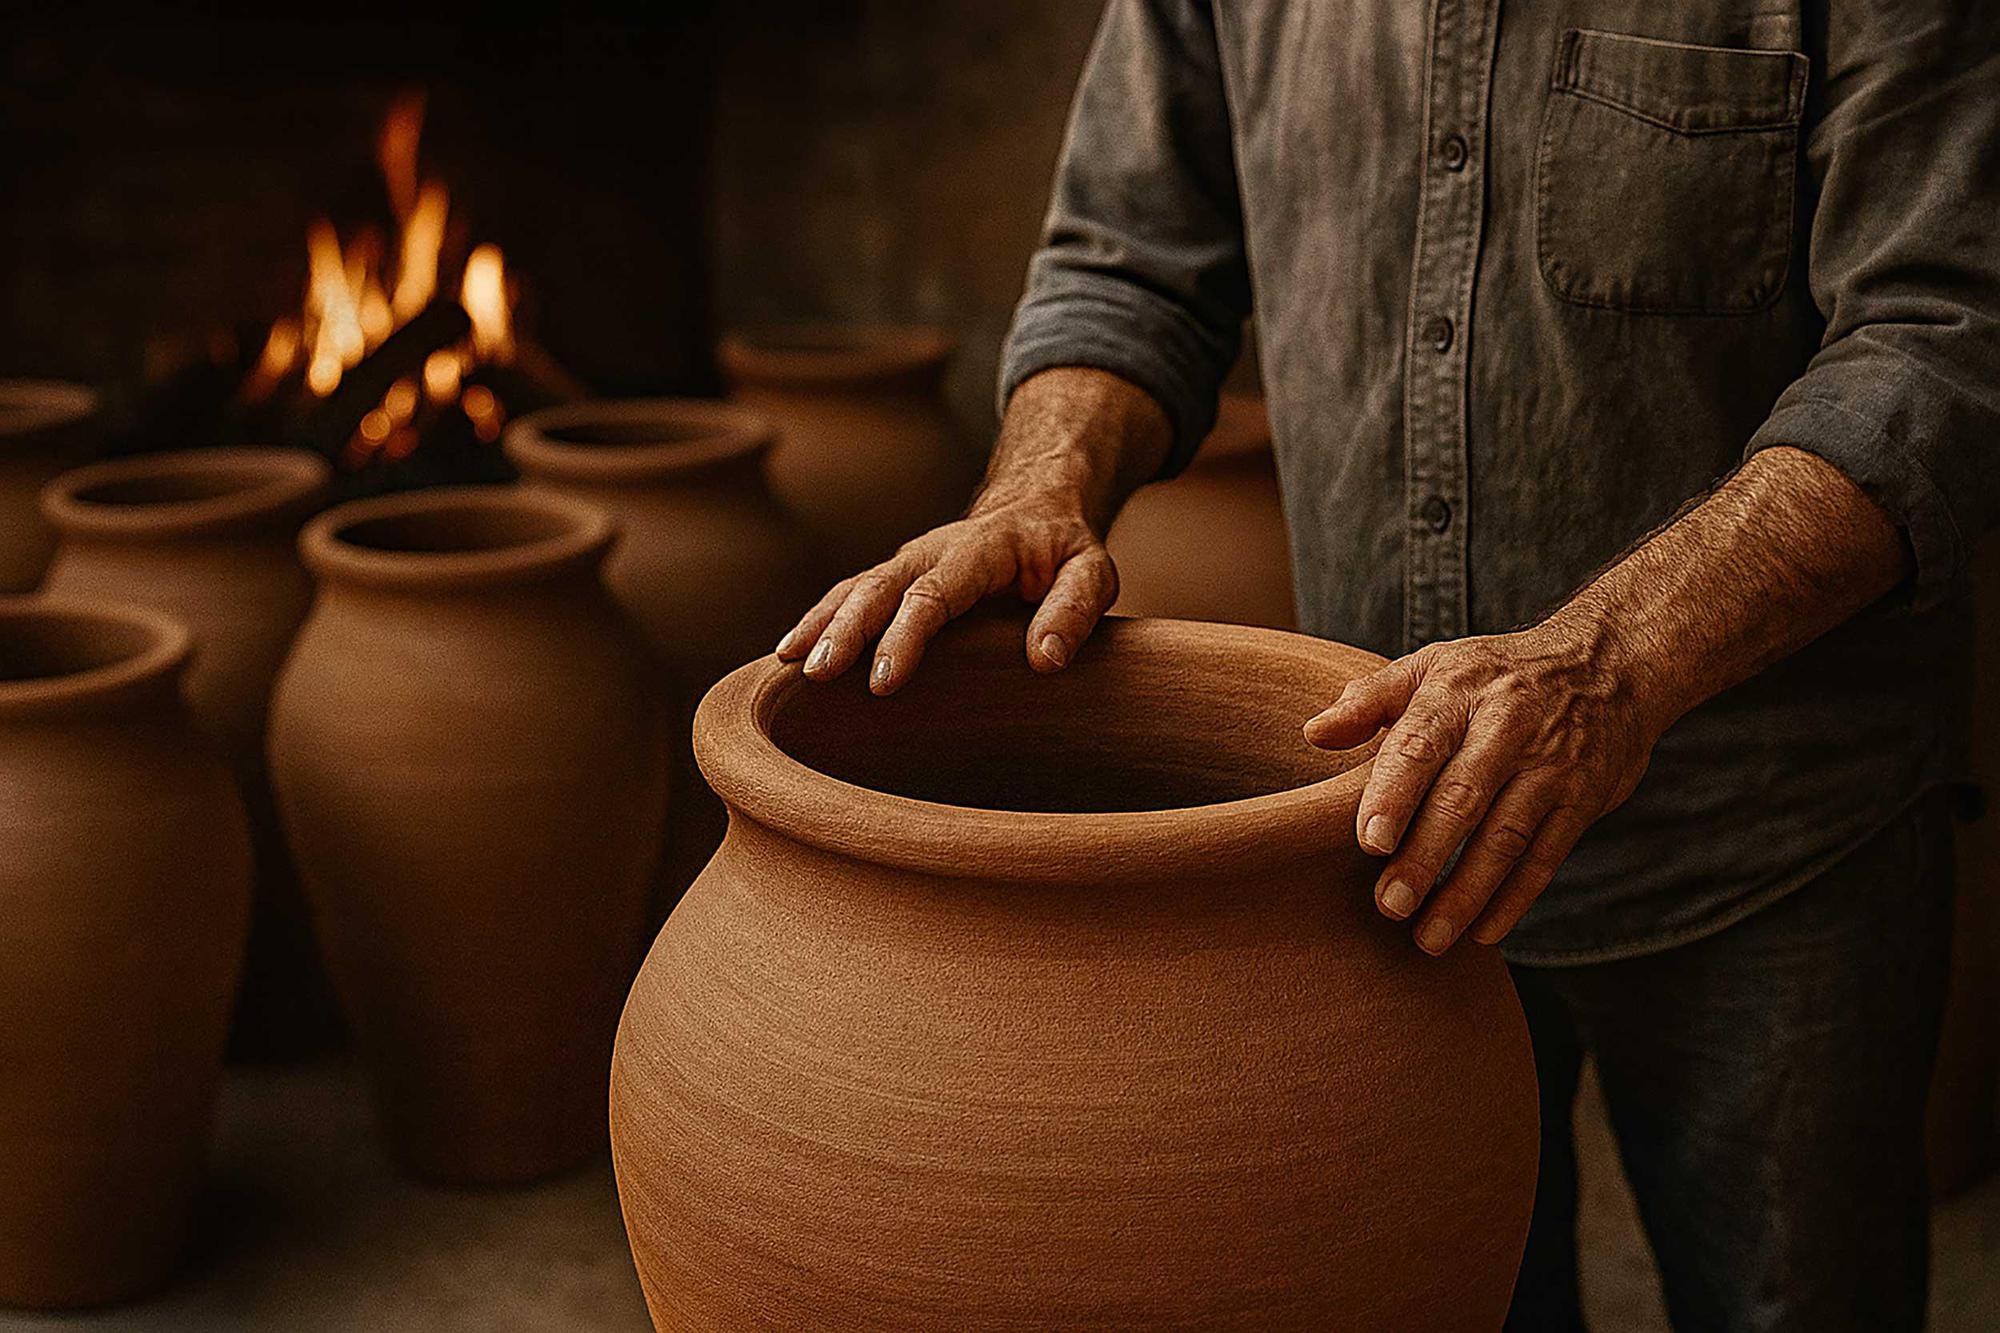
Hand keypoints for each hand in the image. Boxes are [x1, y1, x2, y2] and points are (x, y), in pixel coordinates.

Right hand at [776, 490, 1118, 693]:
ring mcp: (906, 562)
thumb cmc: (1063, 547)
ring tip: (788, 666)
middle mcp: (931, 551)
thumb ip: (1075, 608)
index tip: (885, 682)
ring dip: (819, 624)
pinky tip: (790, 656)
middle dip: (843, 629)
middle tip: (817, 673)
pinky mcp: (894, 578)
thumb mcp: (1092, 571)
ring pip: (853, 589)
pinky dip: (818, 621)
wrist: (1034, 505)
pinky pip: (848, 596)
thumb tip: (1046, 660)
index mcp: (978, 551)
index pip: (933, 593)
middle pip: (877, 587)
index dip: (905, 635)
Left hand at [1302, 620, 1670, 953]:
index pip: (1420, 744)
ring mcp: (1552, 765)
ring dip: (1466, 893)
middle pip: (1462, 798)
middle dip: (1425, 857)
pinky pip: (1546, 856)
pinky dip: (1515, 898)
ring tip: (1427, 936)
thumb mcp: (1433, 665)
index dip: (1395, 793)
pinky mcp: (1584, 799)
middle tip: (1390, 905)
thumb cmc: (1494, 675)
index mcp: (1458, 691)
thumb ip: (1370, 700)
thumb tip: (1314, 734)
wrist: (1609, 662)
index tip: (1371, 841)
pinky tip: (1483, 932)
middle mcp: (1508, 727)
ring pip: (1505, 837)